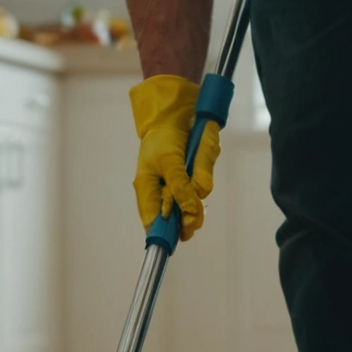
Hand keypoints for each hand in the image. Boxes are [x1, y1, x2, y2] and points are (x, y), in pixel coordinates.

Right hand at [129, 74, 219, 241]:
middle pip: (176, 219)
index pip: (152, 221)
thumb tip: (190, 211)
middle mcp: (163, 191)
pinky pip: (202, 187)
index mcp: (147, 190)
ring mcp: (179, 185)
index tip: (177, 239)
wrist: (179, 113)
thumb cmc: (166, 137)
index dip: (163, 234)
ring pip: (192, 205)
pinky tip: (200, 173)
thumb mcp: (170, 161)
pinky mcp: (193, 176)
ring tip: (198, 194)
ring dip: (197, 202)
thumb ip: (180, 187)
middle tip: (194, 222)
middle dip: (187, 219)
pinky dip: (203, 182)